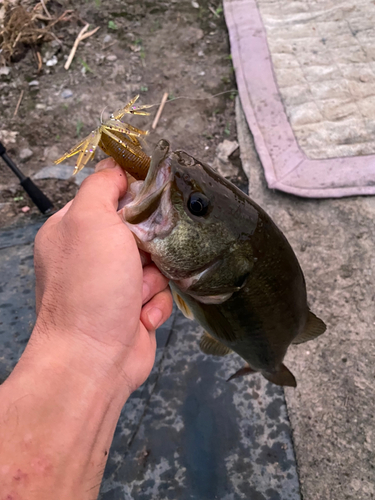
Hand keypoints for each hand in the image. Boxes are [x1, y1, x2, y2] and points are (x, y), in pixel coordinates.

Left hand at [31, 158, 172, 393]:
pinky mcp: (133, 307)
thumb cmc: (88, 289)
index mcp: (74, 229)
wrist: (94, 358)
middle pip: (141, 229)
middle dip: (150, 245)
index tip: (155, 202)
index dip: (136, 196)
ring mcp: (113, 283)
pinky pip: (160, 292)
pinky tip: (140, 316)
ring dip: (154, 279)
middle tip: (143, 256)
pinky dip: (155, 303)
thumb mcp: (90, 220)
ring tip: (135, 295)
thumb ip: (102, 185)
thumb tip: (117, 165)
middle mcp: (93, 255)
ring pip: (157, 262)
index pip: (111, 195)